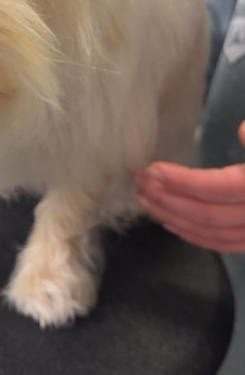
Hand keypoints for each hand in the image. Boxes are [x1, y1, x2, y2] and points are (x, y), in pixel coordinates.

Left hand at [135, 121, 244, 252]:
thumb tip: (241, 129)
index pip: (218, 188)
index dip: (182, 181)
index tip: (152, 170)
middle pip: (206, 213)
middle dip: (167, 198)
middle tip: (139, 182)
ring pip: (209, 231)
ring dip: (173, 216)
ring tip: (144, 200)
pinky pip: (222, 244)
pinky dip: (194, 236)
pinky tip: (170, 223)